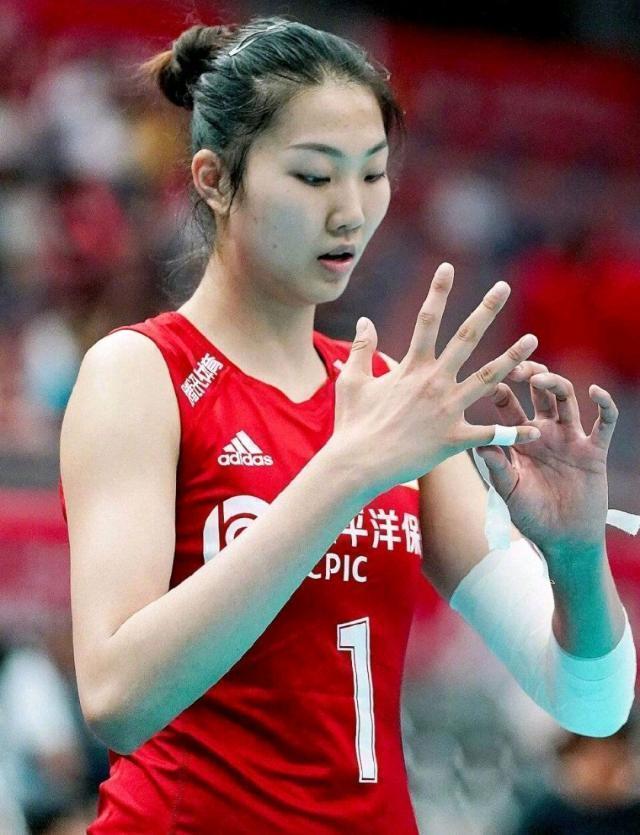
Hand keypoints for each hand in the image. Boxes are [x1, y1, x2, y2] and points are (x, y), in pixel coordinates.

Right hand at [332, 262, 539, 494]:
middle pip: (466, 338)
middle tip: (503, 287)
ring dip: (513, 358)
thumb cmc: (352, 424)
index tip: (448, 267)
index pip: (427, 319)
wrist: (357, 465)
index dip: (438, 291)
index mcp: (411, 367)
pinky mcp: (453, 439)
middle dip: (486, 309)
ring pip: (488, 379)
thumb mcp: (352, 381)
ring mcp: (446, 410)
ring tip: (533, 340)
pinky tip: (534, 431)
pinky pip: (488, 435)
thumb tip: (365, 320)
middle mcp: (433, 382)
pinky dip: (511, 433)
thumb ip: (362, 349)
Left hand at [475, 361, 615, 552]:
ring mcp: (570, 438)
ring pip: (566, 399)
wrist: (561, 540)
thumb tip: (478, 446)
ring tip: (538, 378)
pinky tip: (596, 392)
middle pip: (538, 391)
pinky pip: (604, 423)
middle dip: (527, 374)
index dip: (498, 389)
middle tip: (514, 368)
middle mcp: (545, 431)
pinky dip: (604, 405)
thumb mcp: (508, 491)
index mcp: (520, 437)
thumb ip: (497, 469)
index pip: (507, 403)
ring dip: (554, 383)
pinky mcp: (594, 451)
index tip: (485, 380)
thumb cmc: (530, 515)